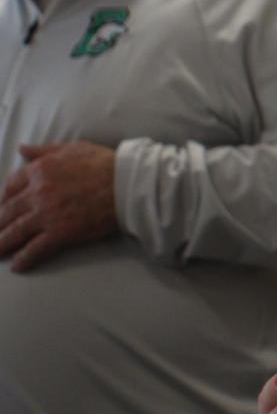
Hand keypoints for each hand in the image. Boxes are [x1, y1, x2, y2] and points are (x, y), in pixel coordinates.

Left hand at [0, 142, 118, 270]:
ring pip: (15, 232)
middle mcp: (37, 193)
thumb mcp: (72, 148)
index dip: (3, 199)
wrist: (127, 183)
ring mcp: (47, 214)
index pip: (10, 187)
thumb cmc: (104, 163)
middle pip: (7, 212)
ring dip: (2, 243)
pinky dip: (24, 259)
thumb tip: (22, 149)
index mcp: (39, 170)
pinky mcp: (60, 233)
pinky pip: (35, 249)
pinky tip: (17, 266)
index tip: (2, 207)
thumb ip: (44, 150)